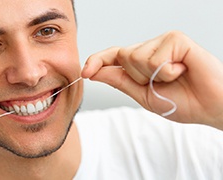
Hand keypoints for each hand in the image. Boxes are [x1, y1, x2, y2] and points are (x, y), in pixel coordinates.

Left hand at [82, 31, 222, 129]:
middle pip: (122, 56)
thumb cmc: (182, 101)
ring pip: (135, 56)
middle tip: (161, 83)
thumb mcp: (143, 95)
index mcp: (141, 63)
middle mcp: (150, 49)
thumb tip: (94, 72)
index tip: (85, 72)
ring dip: (153, 75)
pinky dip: (167, 71)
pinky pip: (154, 57)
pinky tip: (182, 70)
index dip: (97, 62)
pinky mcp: (176, 38)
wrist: (211, 107)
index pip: (113, 56)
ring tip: (174, 76)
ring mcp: (163, 42)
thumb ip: (119, 81)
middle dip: (137, 77)